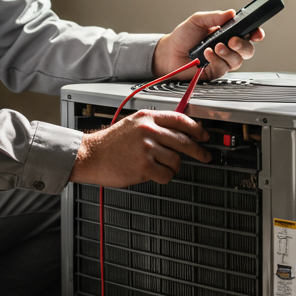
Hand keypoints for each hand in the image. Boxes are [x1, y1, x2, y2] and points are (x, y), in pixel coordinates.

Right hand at [69, 110, 210, 186]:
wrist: (90, 156)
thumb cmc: (110, 143)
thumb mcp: (132, 124)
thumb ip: (153, 124)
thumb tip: (179, 131)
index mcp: (147, 118)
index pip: (180, 120)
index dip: (197, 129)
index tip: (205, 136)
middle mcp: (148, 131)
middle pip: (184, 141)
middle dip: (199, 151)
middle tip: (205, 156)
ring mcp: (146, 149)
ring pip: (176, 161)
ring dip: (173, 167)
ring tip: (161, 166)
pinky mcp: (143, 167)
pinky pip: (166, 175)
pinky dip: (164, 177)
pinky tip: (155, 174)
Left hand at [152, 10, 264, 80]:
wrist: (169, 53)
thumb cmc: (183, 37)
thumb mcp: (197, 20)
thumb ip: (214, 17)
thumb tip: (231, 13)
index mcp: (228, 32)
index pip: (248, 33)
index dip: (256, 33)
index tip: (256, 33)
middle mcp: (228, 47)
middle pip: (248, 49)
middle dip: (243, 45)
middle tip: (232, 40)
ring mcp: (223, 60)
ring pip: (238, 60)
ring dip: (227, 53)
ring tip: (215, 46)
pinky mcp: (216, 71)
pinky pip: (224, 68)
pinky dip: (216, 60)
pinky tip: (207, 54)